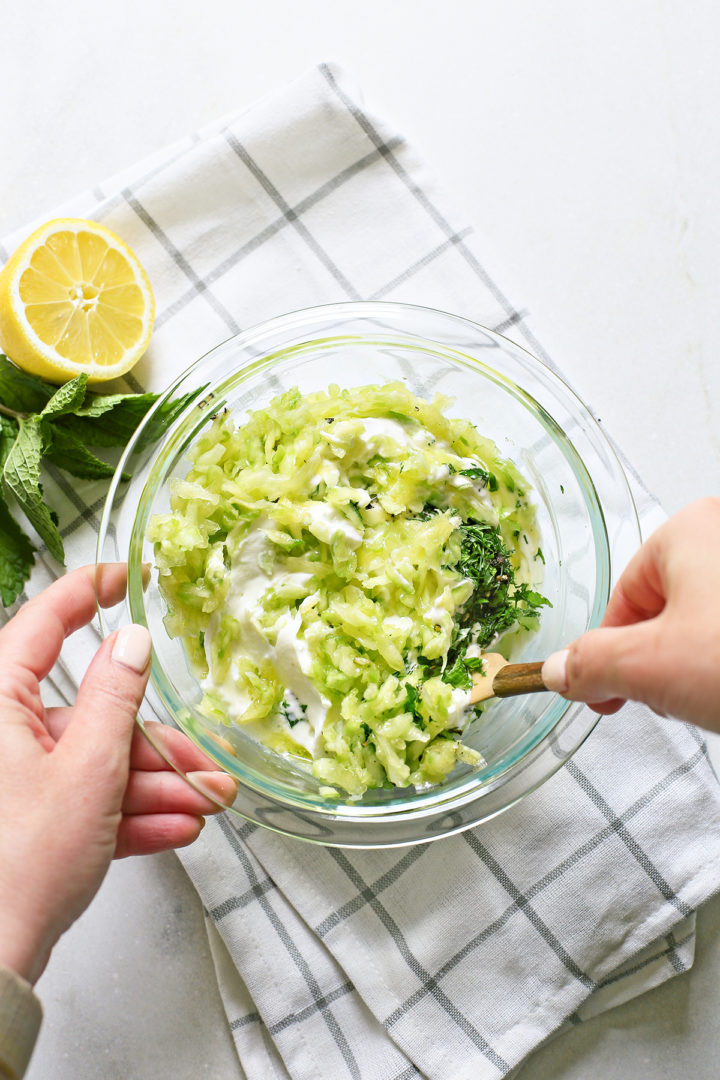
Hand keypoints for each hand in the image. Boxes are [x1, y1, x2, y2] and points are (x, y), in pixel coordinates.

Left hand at [0, 564, 236, 984]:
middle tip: (203, 761)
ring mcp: (16, 776)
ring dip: (153, 786)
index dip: (89, 591)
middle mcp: (3, 731)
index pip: (44, 622)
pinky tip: (174, 828)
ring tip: (203, 806)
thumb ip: (116, 697)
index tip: (126, 576)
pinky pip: (86, 800)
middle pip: (91, 714)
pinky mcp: (28, 817)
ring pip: (96, 762)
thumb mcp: (89, 768)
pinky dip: (128, 813)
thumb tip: (131, 641)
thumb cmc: (20, 864)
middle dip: (155, 744)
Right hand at [541, 497, 719, 729]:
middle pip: (664, 610)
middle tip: (668, 697)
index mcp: (691, 528)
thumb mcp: (653, 665)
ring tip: (712, 695)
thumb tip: (559, 670)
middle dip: (658, 661)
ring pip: (703, 625)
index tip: (605, 694)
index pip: (625, 596)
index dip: (611, 652)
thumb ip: (593, 664)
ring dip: (696, 666)